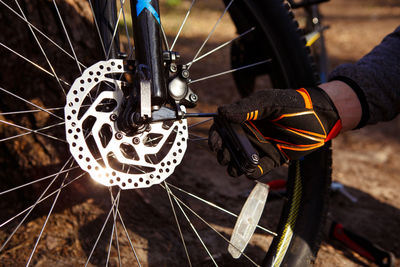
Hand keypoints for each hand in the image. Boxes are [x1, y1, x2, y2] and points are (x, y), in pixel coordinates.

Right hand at [209, 87, 341, 178]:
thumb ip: (247, 107)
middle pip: (228, 146)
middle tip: (224, 157)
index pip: (224, 127)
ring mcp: (260, 146)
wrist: (321, 118)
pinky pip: (258, 168)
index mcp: (245, 117)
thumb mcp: (269, 102)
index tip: (215, 144)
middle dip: (223, 153)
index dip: (216, 136)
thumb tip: (222, 112)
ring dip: (234, 165)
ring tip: (234, 168)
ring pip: (241, 159)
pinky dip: (253, 172)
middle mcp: (250, 132)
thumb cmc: (295, 105)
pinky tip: (251, 171)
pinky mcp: (272, 158)